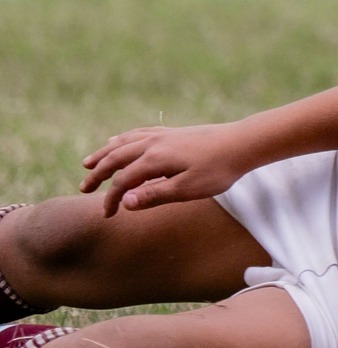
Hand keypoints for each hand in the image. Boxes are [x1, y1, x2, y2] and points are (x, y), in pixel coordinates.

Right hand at [81, 123, 255, 215]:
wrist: (244, 142)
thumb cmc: (219, 169)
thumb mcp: (188, 189)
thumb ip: (154, 195)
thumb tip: (123, 202)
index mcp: (155, 159)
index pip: (123, 181)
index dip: (111, 199)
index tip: (107, 215)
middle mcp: (154, 143)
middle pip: (116, 157)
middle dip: (98, 173)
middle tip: (83, 188)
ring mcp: (164, 135)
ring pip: (124, 142)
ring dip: (105, 153)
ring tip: (89, 162)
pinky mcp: (173, 132)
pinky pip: (139, 133)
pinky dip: (123, 138)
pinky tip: (118, 140)